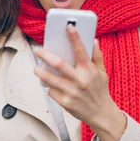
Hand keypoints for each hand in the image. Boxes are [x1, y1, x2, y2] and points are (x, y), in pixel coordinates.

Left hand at [33, 24, 126, 140]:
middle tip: (38, 50)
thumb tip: (93, 40)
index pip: (81, 51)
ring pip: (51, 80)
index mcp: (89, 70)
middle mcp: (80, 80)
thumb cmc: (100, 90)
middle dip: (46, 56)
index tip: (69, 26)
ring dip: (41, 72)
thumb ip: (97, 56)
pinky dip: (50, 88)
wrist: (101, 114)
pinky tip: (51, 85)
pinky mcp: (66, 103)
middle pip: (59, 64)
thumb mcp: (102, 72)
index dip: (75, 37)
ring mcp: (72, 92)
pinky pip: (52, 92)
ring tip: (37, 68)